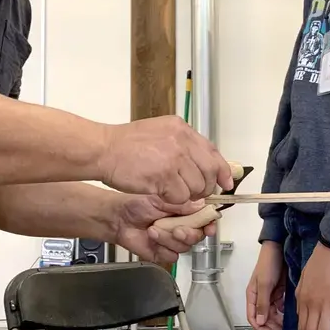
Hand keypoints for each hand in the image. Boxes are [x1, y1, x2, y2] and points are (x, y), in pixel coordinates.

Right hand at [98, 116, 232, 202]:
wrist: (103, 149)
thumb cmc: (126, 144)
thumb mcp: (160, 132)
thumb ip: (182, 144)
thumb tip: (202, 161)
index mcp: (181, 129)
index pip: (212, 151)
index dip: (222, 170)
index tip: (226, 182)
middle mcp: (181, 141)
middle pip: (209, 171)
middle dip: (204, 187)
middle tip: (194, 192)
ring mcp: (174, 158)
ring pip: (196, 187)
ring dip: (187, 195)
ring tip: (172, 191)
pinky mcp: (164, 176)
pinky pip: (180, 197)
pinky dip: (173, 201)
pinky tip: (161, 194)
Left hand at [113, 194, 216, 263]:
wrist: (118, 217)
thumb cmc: (137, 204)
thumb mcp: (162, 198)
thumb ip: (182, 203)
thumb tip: (201, 204)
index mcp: (186, 210)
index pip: (206, 219)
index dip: (210, 224)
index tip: (209, 227)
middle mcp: (182, 225)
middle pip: (198, 236)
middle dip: (189, 234)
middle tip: (178, 229)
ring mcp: (173, 239)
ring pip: (185, 246)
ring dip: (170, 238)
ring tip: (155, 229)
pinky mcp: (163, 252)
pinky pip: (172, 255)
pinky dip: (161, 246)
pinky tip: (151, 236)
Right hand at [246, 241, 285, 329]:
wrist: (280, 248)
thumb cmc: (268, 264)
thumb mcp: (265, 284)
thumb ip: (262, 303)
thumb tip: (260, 322)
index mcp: (252, 295)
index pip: (252, 317)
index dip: (259, 327)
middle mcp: (260, 297)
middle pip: (264, 317)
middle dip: (271, 325)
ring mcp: (270, 294)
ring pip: (273, 313)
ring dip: (278, 320)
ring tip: (286, 326)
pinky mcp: (279, 291)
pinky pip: (280, 306)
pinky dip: (283, 312)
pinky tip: (289, 315)